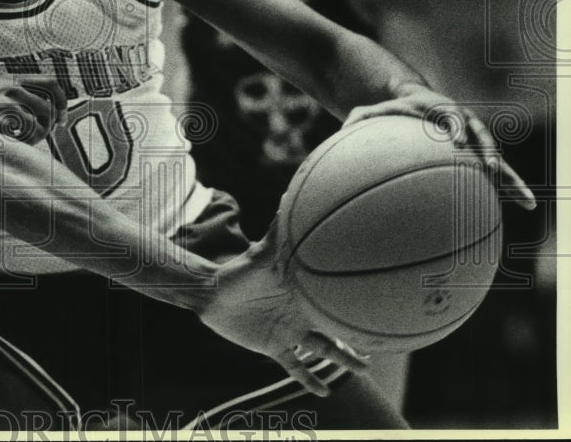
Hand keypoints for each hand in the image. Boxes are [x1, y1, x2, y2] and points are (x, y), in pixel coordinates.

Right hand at [0, 74, 67, 143]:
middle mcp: (8, 87)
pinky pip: (25, 134)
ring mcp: (2, 102)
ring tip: (24, 141)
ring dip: (37, 137)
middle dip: (51, 124)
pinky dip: (23, 143)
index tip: (62, 118)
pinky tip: (11, 144)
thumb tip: (44, 112)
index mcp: (9, 78)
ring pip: (39, 122)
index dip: (63, 100)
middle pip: (49, 105)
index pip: (51, 82)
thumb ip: (14, 97)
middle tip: (43, 135)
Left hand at [197, 223, 367, 395]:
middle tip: (383, 344)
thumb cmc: (238, 272)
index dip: (355, 304)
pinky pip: (295, 367)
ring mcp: (289, 331)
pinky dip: (308, 379)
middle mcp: (301, 313)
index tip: (381, 304)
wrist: (212, 294)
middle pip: (335, 328)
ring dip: (342, 360)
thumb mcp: (260, 255)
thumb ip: (276, 235)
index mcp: (303, 293)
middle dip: (357, 337)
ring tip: (364, 370)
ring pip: (323, 350)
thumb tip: (286, 202)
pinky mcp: (273, 347)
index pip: (333, 299)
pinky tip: (323, 392)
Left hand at [343, 83, 535, 209]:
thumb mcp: (377, 110)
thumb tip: (341, 126)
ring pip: (497, 158)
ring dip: (510, 177)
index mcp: (442, 111)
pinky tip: (523, 207)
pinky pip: (496, 174)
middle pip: (483, 137)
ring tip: (525, 198)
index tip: (459, 143)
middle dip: (489, 152)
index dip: (458, 128)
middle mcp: (464, 124)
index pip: (454, 116)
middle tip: (494, 169)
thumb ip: (361, 116)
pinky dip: (509, 188)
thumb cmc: (393, 110)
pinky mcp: (477, 157)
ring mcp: (474, 142)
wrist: (417, 103)